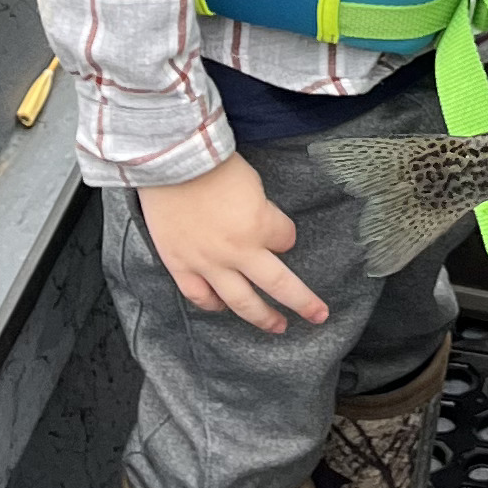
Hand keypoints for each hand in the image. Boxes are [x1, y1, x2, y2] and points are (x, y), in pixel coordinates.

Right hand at [138, 151, 330, 333]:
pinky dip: (213, 305)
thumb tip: (261, 229)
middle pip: (279, 285)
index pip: (287, 239)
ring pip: (241, 302)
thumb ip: (260, 211)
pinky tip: (222, 307)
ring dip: (262, 318)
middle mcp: (238, 251)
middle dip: (302, 302)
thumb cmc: (213, 163)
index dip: (285, 236)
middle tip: (317, 315)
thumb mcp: (252, 182)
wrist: (170, 161)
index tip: (281, 233)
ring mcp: (208, 262)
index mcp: (259, 225)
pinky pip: (200, 296)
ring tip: (277, 326)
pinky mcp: (180, 265)